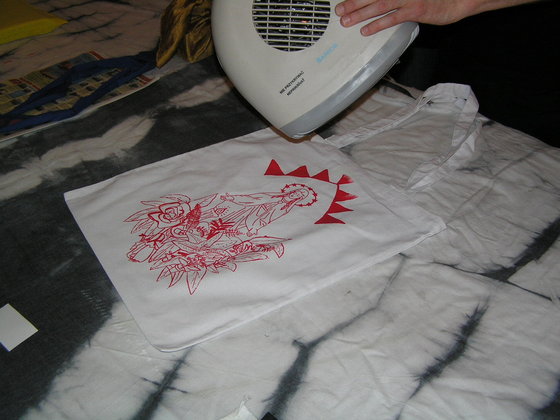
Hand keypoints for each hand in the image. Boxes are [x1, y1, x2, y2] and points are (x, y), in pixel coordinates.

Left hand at [335, 0, 537, 35]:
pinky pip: (392, 18)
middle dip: (354, 3)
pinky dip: (377, 25)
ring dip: (360, 14)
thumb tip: (380, 3)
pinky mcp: (415, 11)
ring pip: (378, 5)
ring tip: (346, 20)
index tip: (345, 0)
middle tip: (339, 10)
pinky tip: (366, 30)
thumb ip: (396, 0)